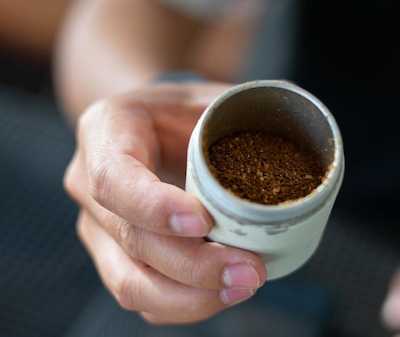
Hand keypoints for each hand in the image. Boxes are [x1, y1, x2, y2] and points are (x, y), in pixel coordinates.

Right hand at [64, 82, 267, 323]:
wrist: (156, 127)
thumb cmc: (187, 110)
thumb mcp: (212, 94)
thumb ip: (248, 112)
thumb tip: (311, 145)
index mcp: (105, 131)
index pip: (114, 178)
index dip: (154, 206)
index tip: (204, 221)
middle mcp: (88, 183)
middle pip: (131, 240)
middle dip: (194, 266)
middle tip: (252, 270)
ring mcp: (100, 227)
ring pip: (132, 283)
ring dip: (192, 297)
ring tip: (247, 285)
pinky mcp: (118, 258)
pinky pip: (145, 299)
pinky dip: (187, 306)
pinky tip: (226, 294)